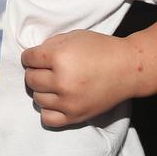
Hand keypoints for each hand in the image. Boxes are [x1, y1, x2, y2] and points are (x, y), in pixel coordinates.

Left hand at [21, 30, 141, 126]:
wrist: (128, 69)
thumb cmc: (101, 49)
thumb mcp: (73, 37)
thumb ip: (50, 45)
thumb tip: (32, 57)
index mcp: (59, 57)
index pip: (28, 59)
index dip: (31, 56)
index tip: (38, 57)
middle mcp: (62, 81)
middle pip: (30, 79)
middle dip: (35, 72)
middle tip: (47, 69)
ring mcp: (68, 101)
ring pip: (37, 98)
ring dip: (42, 90)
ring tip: (55, 84)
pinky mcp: (75, 116)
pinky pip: (48, 118)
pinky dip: (48, 109)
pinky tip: (57, 100)